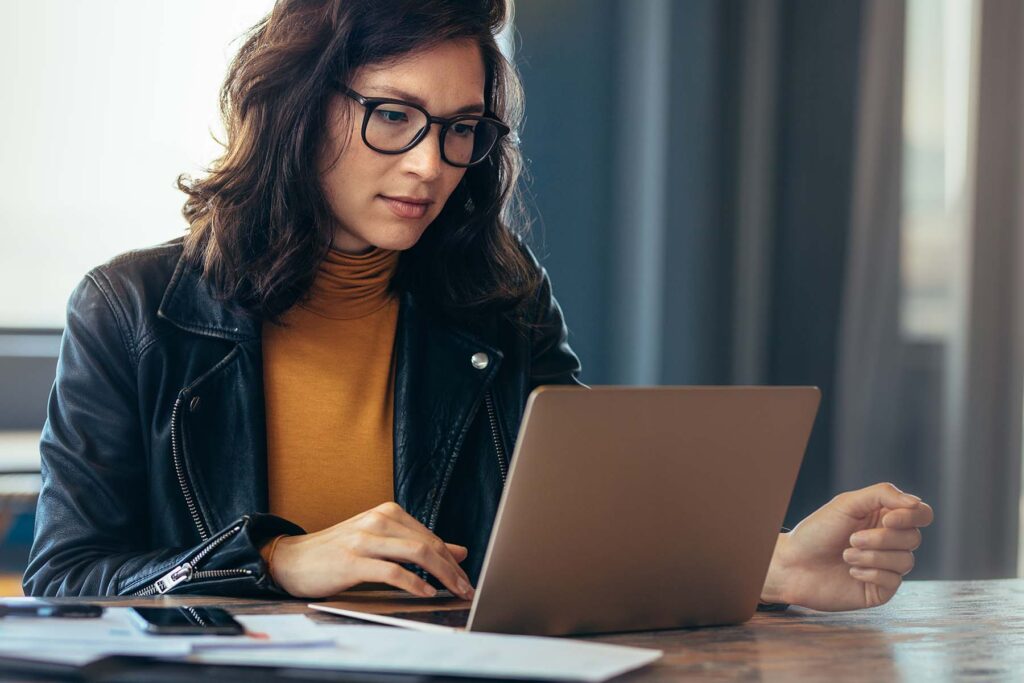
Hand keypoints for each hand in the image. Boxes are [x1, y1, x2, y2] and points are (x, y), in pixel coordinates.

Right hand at [267, 502, 473, 599]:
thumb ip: (417, 545)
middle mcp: (379, 520)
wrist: (292, 559)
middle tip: (467, 589)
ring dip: (442, 575)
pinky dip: (413, 583)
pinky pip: (392, 571)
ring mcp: (365, 539)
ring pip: (416, 553)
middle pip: (429, 544)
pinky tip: (425, 592)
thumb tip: (459, 551)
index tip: (466, 579)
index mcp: (388, 513)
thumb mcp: (381, 542)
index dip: (452, 560)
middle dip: (453, 569)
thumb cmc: (338, 552)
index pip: (431, 537)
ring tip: (453, 592)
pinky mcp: (352, 561)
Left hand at [760, 482, 933, 610]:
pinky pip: (894, 580)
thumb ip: (883, 495)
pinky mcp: (880, 589)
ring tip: (846, 554)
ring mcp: (887, 566)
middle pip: (914, 537)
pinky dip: (871, 573)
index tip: (887, 520)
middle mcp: (890, 542)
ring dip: (872, 556)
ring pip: (906, 560)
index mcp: (884, 517)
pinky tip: (851, 571)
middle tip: (852, 538)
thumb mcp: (847, 504)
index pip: (921, 514)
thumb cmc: (817, 531)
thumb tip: (917, 503)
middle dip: (882, 538)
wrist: (793, 564)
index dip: (911, 517)